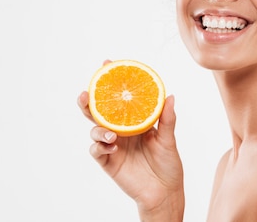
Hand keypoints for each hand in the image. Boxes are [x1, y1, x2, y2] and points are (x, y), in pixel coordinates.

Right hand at [77, 69, 183, 218]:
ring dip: (98, 128)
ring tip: (111, 133)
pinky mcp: (108, 162)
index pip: (119, 98)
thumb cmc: (168, 165)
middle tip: (86, 93)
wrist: (165, 192)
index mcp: (134, 121)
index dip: (111, 81)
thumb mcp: (169, 140)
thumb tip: (170, 95)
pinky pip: (97, 150)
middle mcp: (121, 130)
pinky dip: (101, 146)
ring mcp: (113, 146)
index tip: (107, 64)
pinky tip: (111, 146)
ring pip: (95, 130)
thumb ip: (168, 119)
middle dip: (89, 100)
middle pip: (99, 111)